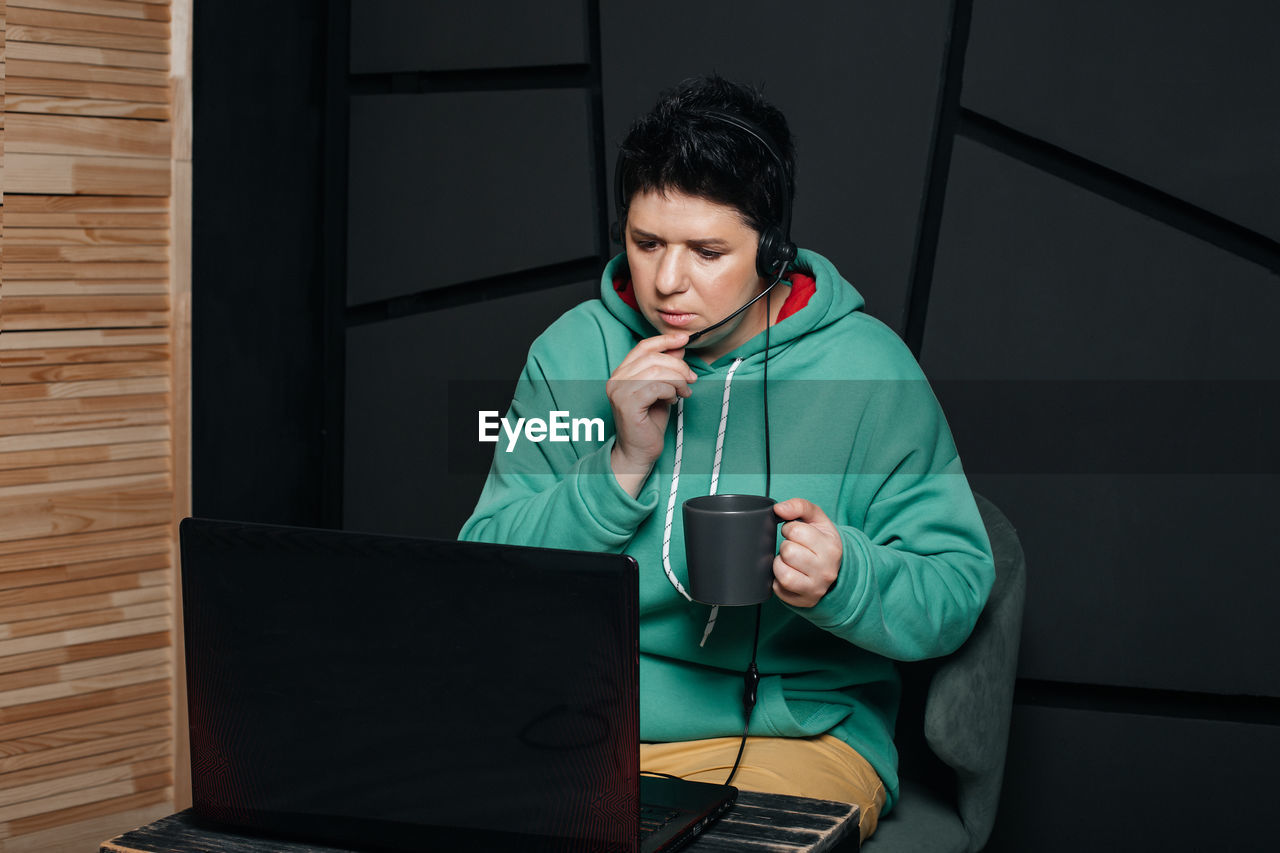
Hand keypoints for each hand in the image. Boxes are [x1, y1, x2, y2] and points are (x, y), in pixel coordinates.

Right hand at [606, 333, 695, 495]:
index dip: (665, 340)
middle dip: (678, 366)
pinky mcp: (627, 403)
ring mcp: (619, 391)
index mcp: (622, 372)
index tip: (685, 339)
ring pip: (656, 370)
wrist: (639, 452)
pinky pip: (656, 387)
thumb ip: (667, 369)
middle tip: (691, 379)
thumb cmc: (649, 423)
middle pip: (653, 357)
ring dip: (677, 380)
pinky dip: (670, 391)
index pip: (643, 347)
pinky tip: (672, 401)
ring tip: (684, 393)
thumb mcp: (662, 390)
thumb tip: (679, 347)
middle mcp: (616, 379)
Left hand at [772, 498, 842, 607]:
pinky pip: (778, 589)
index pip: (795, 530)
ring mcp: (816, 588)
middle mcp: (826, 570)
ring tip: (789, 562)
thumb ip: (799, 506)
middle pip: (788, 551)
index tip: (796, 534)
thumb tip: (779, 509)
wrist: (835, 570)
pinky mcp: (804, 601)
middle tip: (793, 549)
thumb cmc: (821, 541)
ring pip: (782, 573)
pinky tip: (789, 574)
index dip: (790, 529)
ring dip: (780, 564)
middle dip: (785, 547)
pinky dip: (777, 580)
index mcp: (831, 547)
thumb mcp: (817, 519)